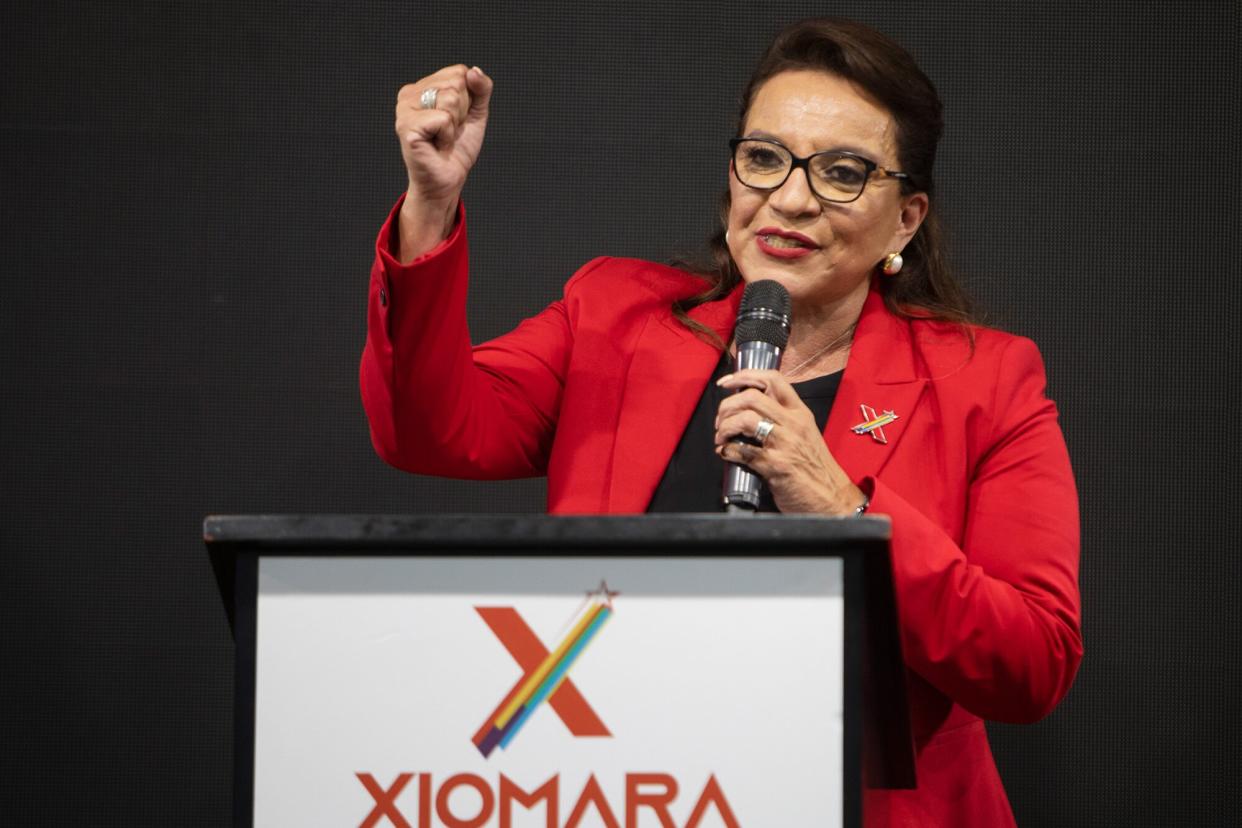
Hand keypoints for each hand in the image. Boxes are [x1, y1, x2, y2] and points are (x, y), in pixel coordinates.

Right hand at [393, 65, 493, 260]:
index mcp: (423, 86)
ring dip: (454, 124)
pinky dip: (447, 136)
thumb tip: (474, 70)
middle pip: (455, 83)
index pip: (459, 72)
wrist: (447, 180)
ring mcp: (404, 109)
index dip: (468, 99)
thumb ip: (480, 89)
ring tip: (442, 138)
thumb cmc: (457, 148)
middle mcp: (409, 94)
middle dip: (462, 111)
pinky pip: (443, 118)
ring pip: (450, 98)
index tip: (456, 120)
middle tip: (448, 131)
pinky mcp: (407, 126)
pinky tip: (437, 145)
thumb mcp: (475, 113)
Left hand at [714, 369, 863, 514]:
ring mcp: (784, 444)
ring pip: (745, 419)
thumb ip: (782, 419)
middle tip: (720, 421)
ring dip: (725, 428)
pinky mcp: (775, 466)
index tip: (726, 383)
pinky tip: (726, 454)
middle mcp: (793, 423)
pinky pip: (742, 451)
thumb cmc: (815, 467)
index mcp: (800, 413)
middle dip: (727, 406)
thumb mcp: (804, 434)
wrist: (832, 497)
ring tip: (721, 439)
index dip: (744, 375)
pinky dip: (727, 451)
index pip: (773, 379)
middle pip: (751, 397)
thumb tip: (748, 411)